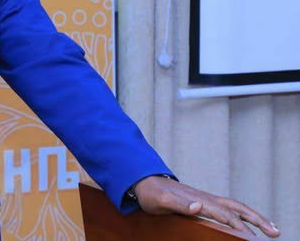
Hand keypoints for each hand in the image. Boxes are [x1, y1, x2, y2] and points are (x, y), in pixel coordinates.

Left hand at [134, 175, 279, 237]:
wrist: (142, 182)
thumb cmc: (151, 194)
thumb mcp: (161, 201)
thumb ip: (179, 203)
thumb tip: (199, 206)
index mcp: (199, 199)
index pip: (224, 214)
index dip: (238, 226)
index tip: (251, 238)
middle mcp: (206, 198)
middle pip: (237, 208)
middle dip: (257, 219)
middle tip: (275, 232)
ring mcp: (205, 199)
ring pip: (235, 207)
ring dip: (254, 217)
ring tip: (272, 228)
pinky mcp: (202, 202)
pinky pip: (227, 209)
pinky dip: (241, 216)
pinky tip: (246, 224)